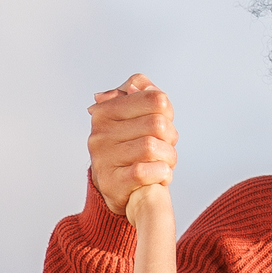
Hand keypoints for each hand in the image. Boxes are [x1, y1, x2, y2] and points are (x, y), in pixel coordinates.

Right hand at [87, 75, 175, 222]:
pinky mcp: (111, 182)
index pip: (155, 99)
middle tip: (166, 146)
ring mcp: (103, 158)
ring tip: (165, 162)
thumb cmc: (129, 148)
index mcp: (106, 111)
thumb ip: (139, 93)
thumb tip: (138, 86)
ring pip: (151, 147)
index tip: (163, 123)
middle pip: (157, 124)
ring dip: (169, 157)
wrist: (116, 187)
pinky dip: (161, 173)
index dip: (168, 113)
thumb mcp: (132, 116)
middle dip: (170, 137)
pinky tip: (160, 175)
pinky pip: (144, 171)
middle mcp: (101, 133)